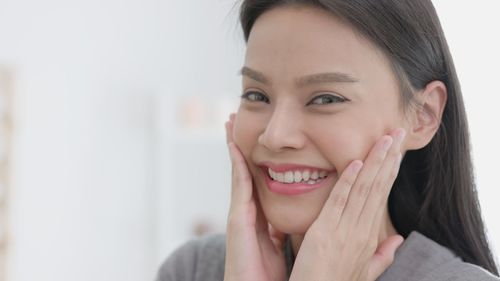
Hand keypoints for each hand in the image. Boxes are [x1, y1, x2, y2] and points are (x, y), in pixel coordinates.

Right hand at [223, 113, 286, 280]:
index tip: (259, 136)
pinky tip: (234, 144)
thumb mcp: (282, 246)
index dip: (260, 157)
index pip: (261, 180)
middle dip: (241, 144)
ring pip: (238, 171)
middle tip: (236, 117)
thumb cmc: (269, 277)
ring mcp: (240, 213)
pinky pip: (238, 184)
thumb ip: (285, 230)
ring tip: (231, 120)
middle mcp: (248, 211)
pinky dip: (236, 163)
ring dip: (234, 145)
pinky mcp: (237, 219)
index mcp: (261, 217)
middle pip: (246, 169)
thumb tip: (298, 219)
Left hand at [289, 129, 405, 280]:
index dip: (390, 170)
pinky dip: (348, 181)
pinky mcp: (325, 232)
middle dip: (388, 158)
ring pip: (364, 190)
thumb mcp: (365, 272)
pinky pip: (339, 202)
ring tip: (385, 138)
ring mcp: (344, 231)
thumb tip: (399, 239)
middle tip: (398, 132)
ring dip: (375, 162)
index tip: (397, 149)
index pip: (382, 195)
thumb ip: (382, 255)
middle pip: (378, 187)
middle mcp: (361, 231)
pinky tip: (355, 162)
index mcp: (368, 237)